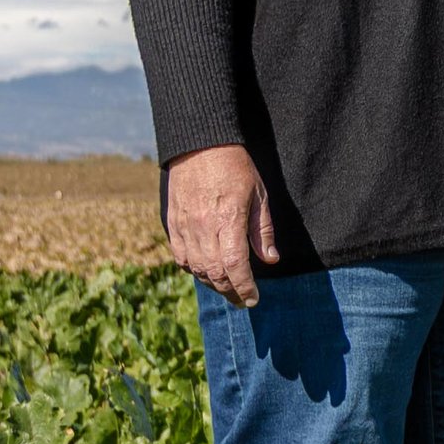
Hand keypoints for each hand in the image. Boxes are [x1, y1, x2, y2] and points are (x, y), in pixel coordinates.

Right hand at [165, 142, 280, 306]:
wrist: (200, 144)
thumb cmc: (235, 167)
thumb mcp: (259, 194)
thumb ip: (262, 231)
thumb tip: (271, 260)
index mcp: (228, 218)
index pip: (235, 265)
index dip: (244, 286)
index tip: (253, 298)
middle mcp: (203, 226)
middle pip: (214, 272)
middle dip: (230, 291)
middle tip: (242, 300)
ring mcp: (185, 225)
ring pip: (196, 267)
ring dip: (212, 283)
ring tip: (227, 289)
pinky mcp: (173, 222)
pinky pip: (180, 255)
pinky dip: (192, 269)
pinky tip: (204, 272)